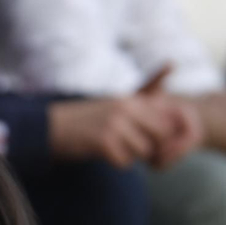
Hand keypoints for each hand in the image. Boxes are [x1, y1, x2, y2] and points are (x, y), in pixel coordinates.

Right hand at [48, 78, 202, 168]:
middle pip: (160, 136)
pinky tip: (104, 154)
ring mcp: (115, 125)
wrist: (53, 128)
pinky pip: (124, 161)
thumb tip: (172, 63)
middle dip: (151, 146)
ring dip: (132, 155)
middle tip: (132, 146)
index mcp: (131, 100)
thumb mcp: (119, 99)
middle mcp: (126, 109)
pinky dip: (117, 162)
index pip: (167, 119)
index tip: (149, 138)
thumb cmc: (89, 116)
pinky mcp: (103, 142)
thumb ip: (148, 88)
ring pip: (143, 151)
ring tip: (115, 147)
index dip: (163, 134)